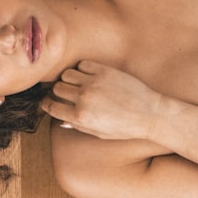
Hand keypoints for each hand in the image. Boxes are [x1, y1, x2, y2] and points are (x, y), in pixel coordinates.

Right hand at [41, 60, 163, 140]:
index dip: (48, 105)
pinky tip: (89, 75)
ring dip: (69, 79)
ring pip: (67, 75)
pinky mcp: (105, 71)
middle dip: (59, 92)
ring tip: (77, 84)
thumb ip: (78, 125)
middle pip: (57, 88)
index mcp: (81, 117)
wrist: (150, 114)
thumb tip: (62, 118)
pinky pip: (82, 65)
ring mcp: (94, 83)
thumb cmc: (126, 128)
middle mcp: (84, 99)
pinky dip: (82, 69)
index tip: (49, 102)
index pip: (51, 107)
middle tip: (65, 93)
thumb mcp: (99, 133)